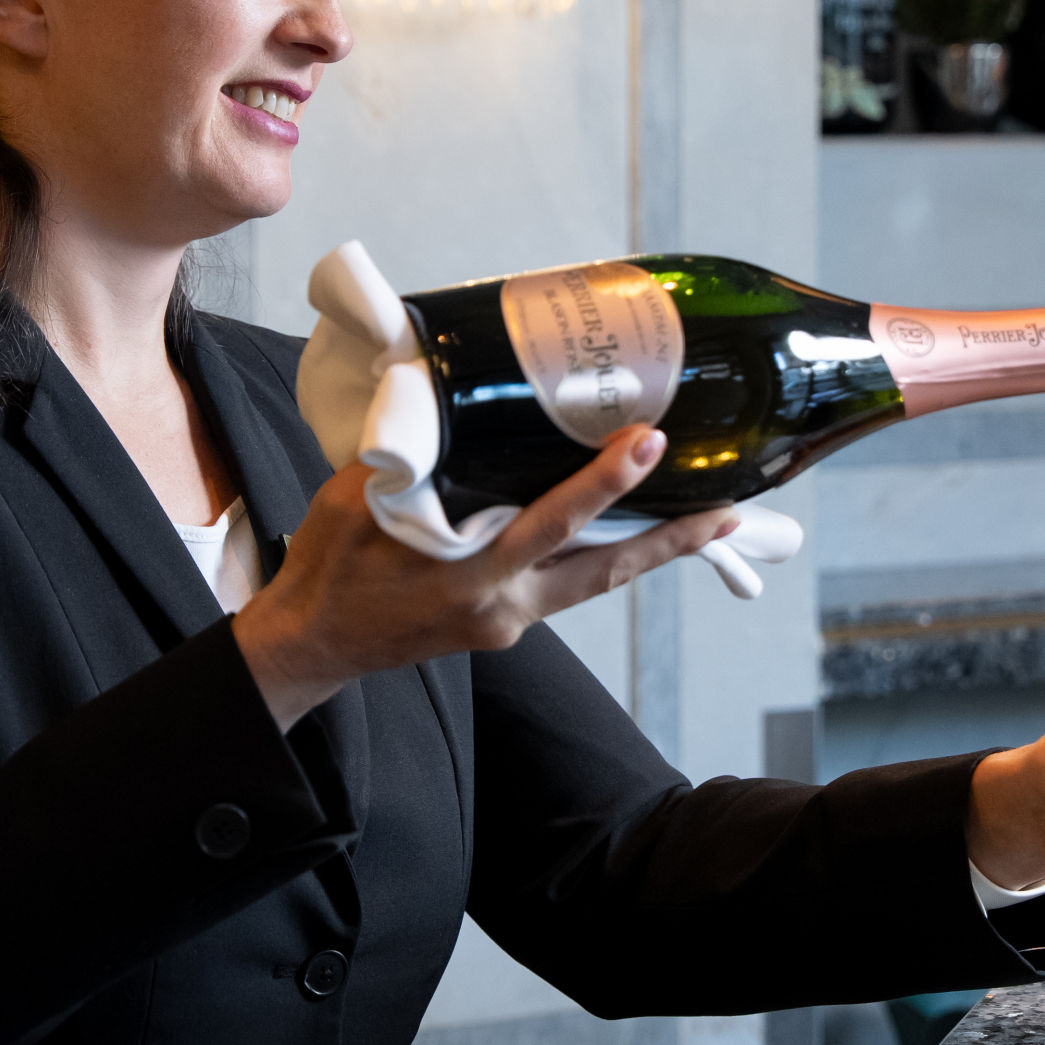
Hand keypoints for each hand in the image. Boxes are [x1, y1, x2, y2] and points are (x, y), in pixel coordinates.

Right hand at [234, 425, 736, 731]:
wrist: (311, 646)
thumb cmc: (329, 573)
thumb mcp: (350, 504)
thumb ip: (407, 460)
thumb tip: (444, 398)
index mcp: (467, 577)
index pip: (550, 525)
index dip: (603, 485)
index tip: (647, 444)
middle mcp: (504, 606)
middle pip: (606, 570)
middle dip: (672, 539)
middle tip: (733, 509)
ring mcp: (510, 621)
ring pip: (597, 580)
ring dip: (654, 550)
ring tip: (714, 519)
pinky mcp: (508, 623)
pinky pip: (568, 583)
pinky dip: (604, 554)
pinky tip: (632, 528)